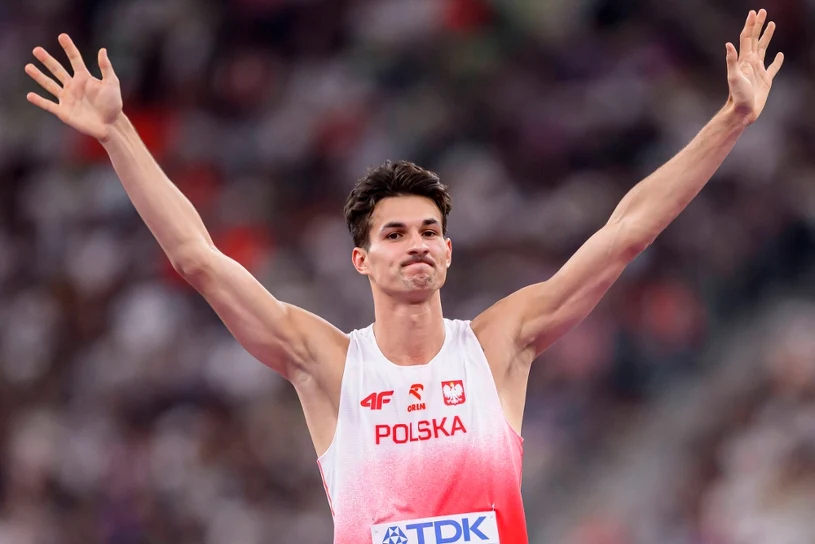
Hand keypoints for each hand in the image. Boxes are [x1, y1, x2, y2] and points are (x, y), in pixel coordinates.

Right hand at [25, 34, 122, 140]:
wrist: (111, 125)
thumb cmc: (113, 104)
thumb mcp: (112, 83)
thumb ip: (106, 68)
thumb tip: (102, 50)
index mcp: (84, 78)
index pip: (74, 59)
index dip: (69, 48)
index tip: (62, 36)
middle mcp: (73, 86)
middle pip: (57, 70)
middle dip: (47, 60)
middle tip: (36, 50)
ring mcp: (67, 98)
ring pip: (50, 85)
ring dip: (39, 76)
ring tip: (28, 67)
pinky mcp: (64, 112)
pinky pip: (49, 105)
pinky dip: (39, 101)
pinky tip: (30, 95)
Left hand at [725, 9, 783, 123]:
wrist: (742, 111)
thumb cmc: (737, 96)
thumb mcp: (733, 77)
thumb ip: (732, 61)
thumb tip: (728, 44)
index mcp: (744, 60)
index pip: (747, 38)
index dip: (750, 25)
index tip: (754, 12)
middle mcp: (751, 62)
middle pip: (755, 39)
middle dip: (759, 25)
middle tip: (763, 11)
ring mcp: (758, 70)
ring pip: (764, 48)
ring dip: (767, 36)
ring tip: (772, 24)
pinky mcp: (766, 80)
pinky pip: (773, 67)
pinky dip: (778, 60)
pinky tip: (780, 55)